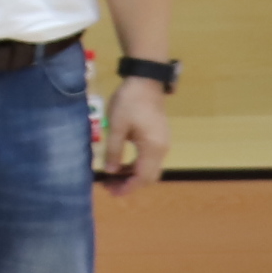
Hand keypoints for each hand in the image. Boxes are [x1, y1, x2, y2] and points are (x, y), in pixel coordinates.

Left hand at [99, 73, 171, 194]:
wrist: (146, 81)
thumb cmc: (129, 102)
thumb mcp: (116, 126)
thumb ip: (114, 150)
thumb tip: (110, 171)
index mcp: (153, 147)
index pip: (143, 176)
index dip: (128, 187)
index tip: (112, 192)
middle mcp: (162, 149)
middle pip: (149, 176)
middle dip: (130, 184)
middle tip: (109, 186)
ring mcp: (162, 143)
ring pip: (150, 168)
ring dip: (132, 175)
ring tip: (112, 177)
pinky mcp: (159, 137)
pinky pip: (149, 158)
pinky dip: (136, 165)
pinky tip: (121, 164)